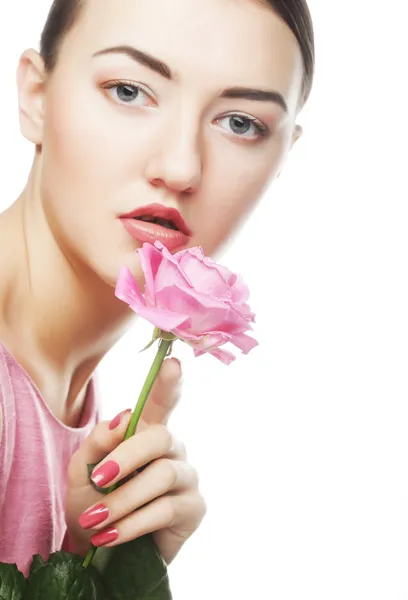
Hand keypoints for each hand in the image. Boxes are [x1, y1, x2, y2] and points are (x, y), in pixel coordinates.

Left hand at [64, 358, 206, 564]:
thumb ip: (97, 443)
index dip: (169, 383)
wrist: (101, 549)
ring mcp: (187, 477)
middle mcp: (172, 449)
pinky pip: (166, 509)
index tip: (174, 362)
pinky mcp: (194, 507)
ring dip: (123, 499)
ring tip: (96, 521)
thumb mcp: (82, 472)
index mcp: (146, 432)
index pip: (161, 402)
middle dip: (127, 457)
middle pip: (160, 437)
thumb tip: (121, 420)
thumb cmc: (94, 502)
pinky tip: (111, 536)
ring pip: (162, 475)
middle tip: (99, 480)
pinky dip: (133, 523)